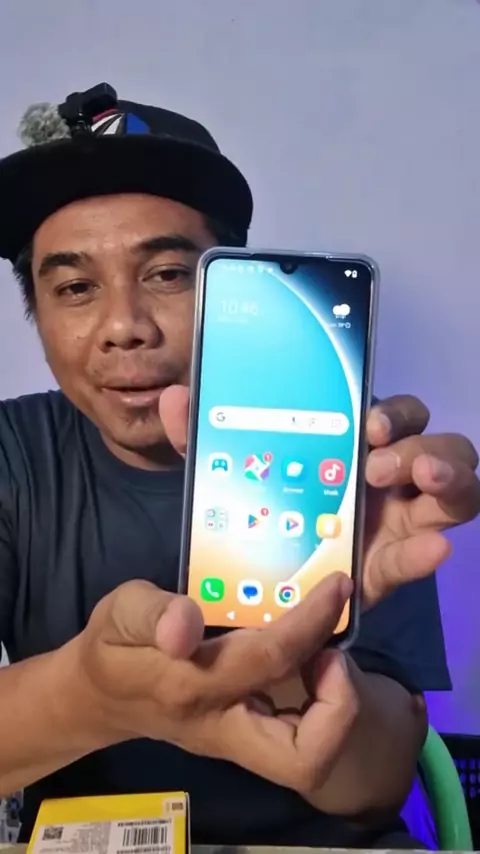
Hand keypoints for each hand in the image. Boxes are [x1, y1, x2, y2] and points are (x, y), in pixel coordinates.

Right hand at [74, 574, 358, 791]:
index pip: (268, 658)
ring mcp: (236, 741)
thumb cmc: (113, 647)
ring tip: (325, 652)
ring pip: (305, 759)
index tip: (337, 585)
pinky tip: (309, 659)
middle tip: (335, 652)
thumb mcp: (119, 613)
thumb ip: (150, 614)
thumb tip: (185, 625)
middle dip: (341, 707)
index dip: (312, 620)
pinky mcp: (245, 737)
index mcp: (190, 687)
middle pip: (302, 757)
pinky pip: (297, 738)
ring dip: (334, 708)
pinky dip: (319, 703)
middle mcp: (222, 726)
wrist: (100, 697)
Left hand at [159, 386, 479, 608]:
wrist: (254, 578)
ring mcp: (398, 519)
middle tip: (380, 460)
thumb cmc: (257, 508)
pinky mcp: (391, 564)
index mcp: (355, 444)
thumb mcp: (225, 469)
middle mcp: (387, 476)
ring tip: (419, 481)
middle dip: (421, 444)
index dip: (393, 412)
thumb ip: (202, 437)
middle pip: (436, 444)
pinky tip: (432, 548)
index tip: (369, 423)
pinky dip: (427, 550)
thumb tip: (177, 397)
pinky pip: (420, 555)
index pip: (394, 414)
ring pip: (455, 490)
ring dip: (446, 477)